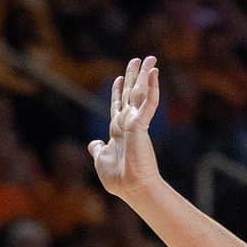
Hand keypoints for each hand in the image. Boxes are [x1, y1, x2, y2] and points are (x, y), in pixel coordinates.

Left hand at [88, 54, 160, 200]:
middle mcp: (127, 123)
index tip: (118, 78)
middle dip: (134, 77)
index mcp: (117, 130)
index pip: (118, 105)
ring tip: (150, 59)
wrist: (130, 187)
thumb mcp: (101, 159)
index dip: (118, 92)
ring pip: (140, 94)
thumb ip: (97, 149)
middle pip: (131, 94)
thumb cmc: (117, 177)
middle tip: (138, 59)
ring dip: (145, 75)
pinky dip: (152, 88)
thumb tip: (93, 144)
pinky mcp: (141, 125)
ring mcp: (135, 123)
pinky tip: (154, 73)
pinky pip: (148, 103)